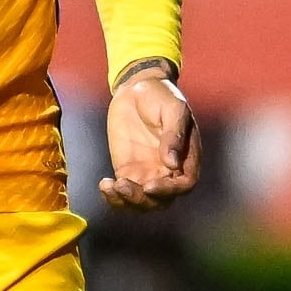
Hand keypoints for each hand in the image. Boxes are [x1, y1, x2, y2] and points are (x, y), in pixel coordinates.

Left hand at [101, 60, 199, 207]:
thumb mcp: (172, 109)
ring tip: (110, 186)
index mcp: (186, 158)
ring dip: (127, 202)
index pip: (183, 185)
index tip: (149, 186)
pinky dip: (114, 196)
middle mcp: (169, 171)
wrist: (137, 89)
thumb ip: (173, 134)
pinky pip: (123, 192)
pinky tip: (104, 184)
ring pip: (142, 201)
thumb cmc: (160, 95)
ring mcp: (148, 173)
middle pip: (161, 200)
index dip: (168, 191)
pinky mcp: (128, 171)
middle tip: (123, 186)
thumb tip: (172, 163)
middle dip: (144, 200)